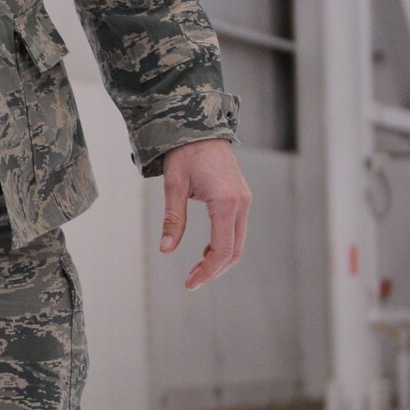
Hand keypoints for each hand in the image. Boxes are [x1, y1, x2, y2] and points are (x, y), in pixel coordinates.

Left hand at [159, 140, 250, 288]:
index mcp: (226, 202)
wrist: (201, 126)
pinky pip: (236, 229)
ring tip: (196, 271)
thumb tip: (166, 249)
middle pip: (235, 251)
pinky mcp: (240, 197)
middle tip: (191, 282)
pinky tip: (206, 252)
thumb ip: (172, 219)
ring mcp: (244, 200)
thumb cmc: (185, 152)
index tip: (190, 283)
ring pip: (238, 242)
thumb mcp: (174, 185)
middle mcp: (241, 203)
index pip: (223, 249)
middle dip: (214, 270)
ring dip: (219, 260)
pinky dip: (223, 245)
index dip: (208, 271)